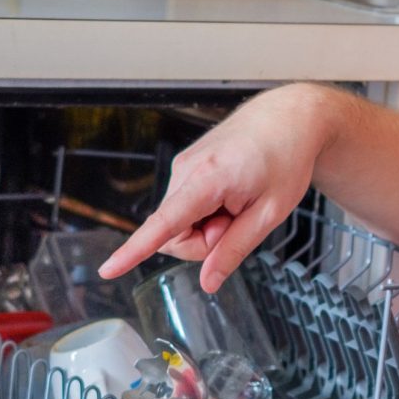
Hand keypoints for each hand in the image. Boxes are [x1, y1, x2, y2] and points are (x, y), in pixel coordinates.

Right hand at [100, 84, 342, 291]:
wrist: (289, 116)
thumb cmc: (286, 158)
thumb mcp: (270, 213)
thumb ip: (234, 249)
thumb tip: (209, 282)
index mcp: (207, 179)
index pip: (164, 224)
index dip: (135, 250)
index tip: (109, 269)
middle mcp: (185, 169)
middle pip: (175, 234)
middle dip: (204, 241)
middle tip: (238, 221)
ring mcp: (183, 166)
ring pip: (180, 222)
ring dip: (207, 225)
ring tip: (238, 202)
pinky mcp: (185, 166)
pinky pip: (186, 207)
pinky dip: (206, 211)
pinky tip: (230, 194)